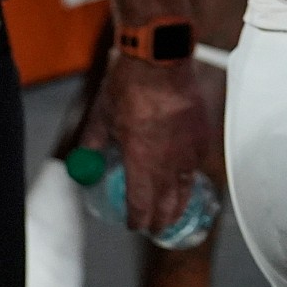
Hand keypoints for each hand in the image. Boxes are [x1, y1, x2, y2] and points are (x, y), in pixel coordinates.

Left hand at [77, 54, 209, 233]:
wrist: (160, 59)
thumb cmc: (129, 85)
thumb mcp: (102, 114)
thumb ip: (94, 140)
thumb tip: (84, 157)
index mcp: (140, 160)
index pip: (140, 204)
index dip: (138, 220)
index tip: (135, 225)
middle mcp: (167, 161)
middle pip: (167, 204)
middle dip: (160, 220)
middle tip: (156, 228)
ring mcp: (188, 149)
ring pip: (187, 188)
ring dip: (179, 204)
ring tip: (175, 212)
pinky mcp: (202, 135)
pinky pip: (197, 164)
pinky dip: (191, 174)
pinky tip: (186, 176)